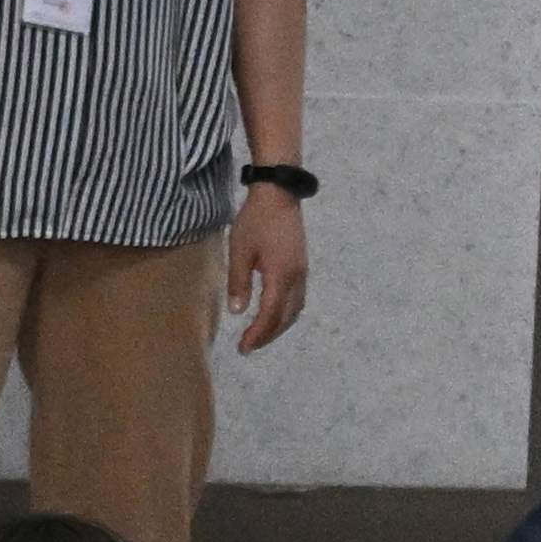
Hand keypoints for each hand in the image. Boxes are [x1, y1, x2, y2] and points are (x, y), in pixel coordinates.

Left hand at [223, 180, 308, 353]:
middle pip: (286, 317)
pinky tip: (273, 313)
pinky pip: (297, 299)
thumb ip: (239, 282)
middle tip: (248, 346)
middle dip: (268, 335)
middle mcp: (296, 278)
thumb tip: (237, 312)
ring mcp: (302, 272)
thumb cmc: (256, 219)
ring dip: (279, 326)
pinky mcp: (301, 266)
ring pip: (295, 310)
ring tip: (260, 334)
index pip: (270, 314)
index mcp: (281, 275)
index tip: (243, 347)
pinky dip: (286, 313)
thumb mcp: (240, 250)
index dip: (258, 334)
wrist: (279, 194)